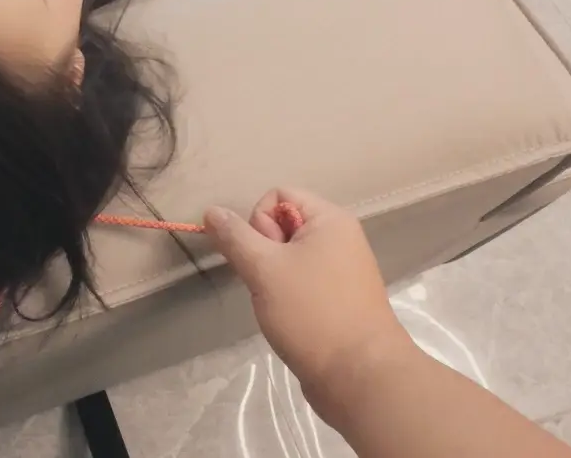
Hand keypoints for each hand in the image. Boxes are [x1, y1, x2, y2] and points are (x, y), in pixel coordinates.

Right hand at [204, 188, 412, 424]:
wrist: (359, 375)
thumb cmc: (312, 313)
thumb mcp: (264, 270)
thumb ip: (235, 237)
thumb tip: (211, 211)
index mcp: (330, 219)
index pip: (278, 195)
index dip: (259, 222)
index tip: (263, 257)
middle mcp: (340, 238)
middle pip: (283, 225)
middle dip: (265, 253)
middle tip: (270, 284)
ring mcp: (343, 270)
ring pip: (290, 258)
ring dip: (273, 277)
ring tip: (279, 305)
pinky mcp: (340, 299)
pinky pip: (304, 282)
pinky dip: (290, 296)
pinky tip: (291, 319)